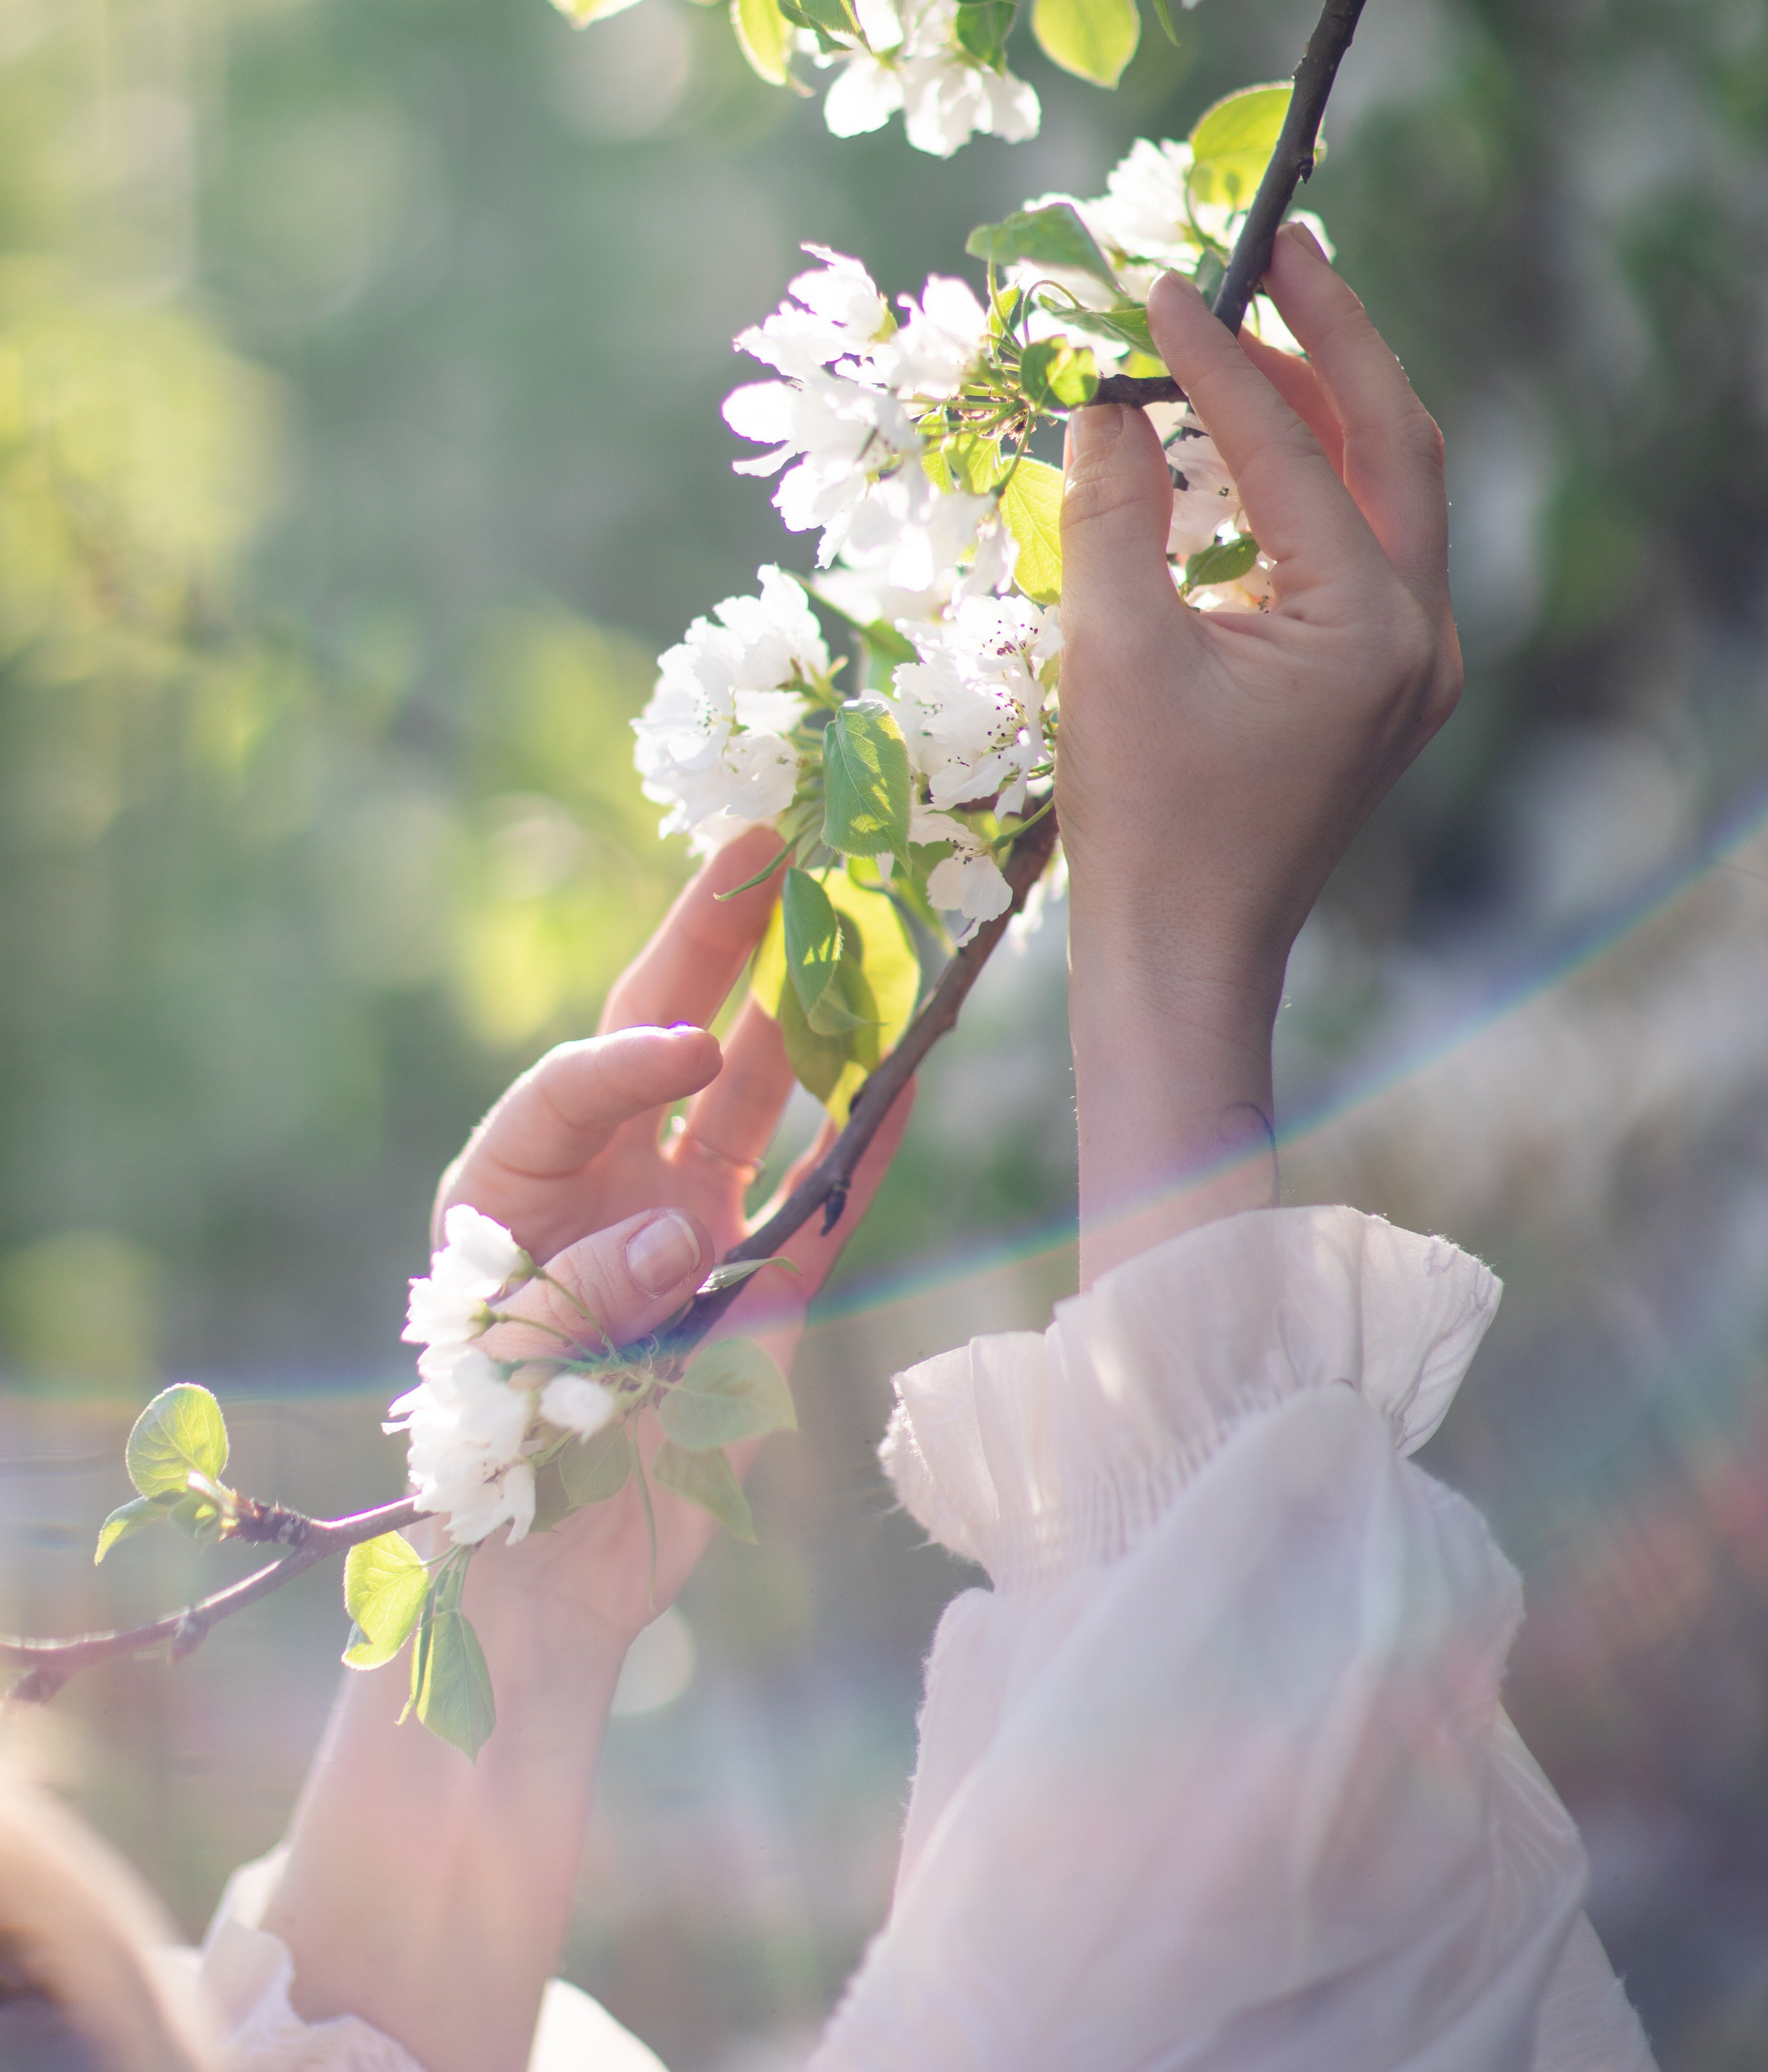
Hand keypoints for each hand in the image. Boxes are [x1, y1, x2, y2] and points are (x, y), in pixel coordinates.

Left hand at [433, 825, 910, 1643]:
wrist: (547, 1596)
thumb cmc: (494, 1474)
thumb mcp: (509, 1371)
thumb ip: (587, 1290)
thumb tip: (682, 1229)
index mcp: (514, 1185)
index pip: (575, 1081)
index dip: (629, 1050)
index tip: (683, 1042)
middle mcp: (606, 1185)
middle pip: (666, 1040)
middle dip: (717, 945)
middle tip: (770, 843)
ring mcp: (691, 1231)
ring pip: (755, 1098)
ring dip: (804, 1018)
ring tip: (856, 924)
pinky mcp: (763, 1292)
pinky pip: (822, 1199)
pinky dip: (864, 1142)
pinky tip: (907, 1072)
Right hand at [1057, 226, 1460, 1276]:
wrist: (1184, 953)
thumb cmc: (1142, 819)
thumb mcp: (1111, 651)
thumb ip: (1113, 511)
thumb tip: (1108, 399)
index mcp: (1370, 624)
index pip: (1294, 446)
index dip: (1220, 355)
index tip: (1159, 281)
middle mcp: (1421, 635)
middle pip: (1397, 440)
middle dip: (1334, 338)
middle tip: (1274, 247)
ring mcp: (1414, 662)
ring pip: (1393, 488)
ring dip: (1329, 402)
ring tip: (1254, 327)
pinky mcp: (1384, 681)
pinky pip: (1370, 543)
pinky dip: (1319, 477)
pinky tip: (1255, 442)